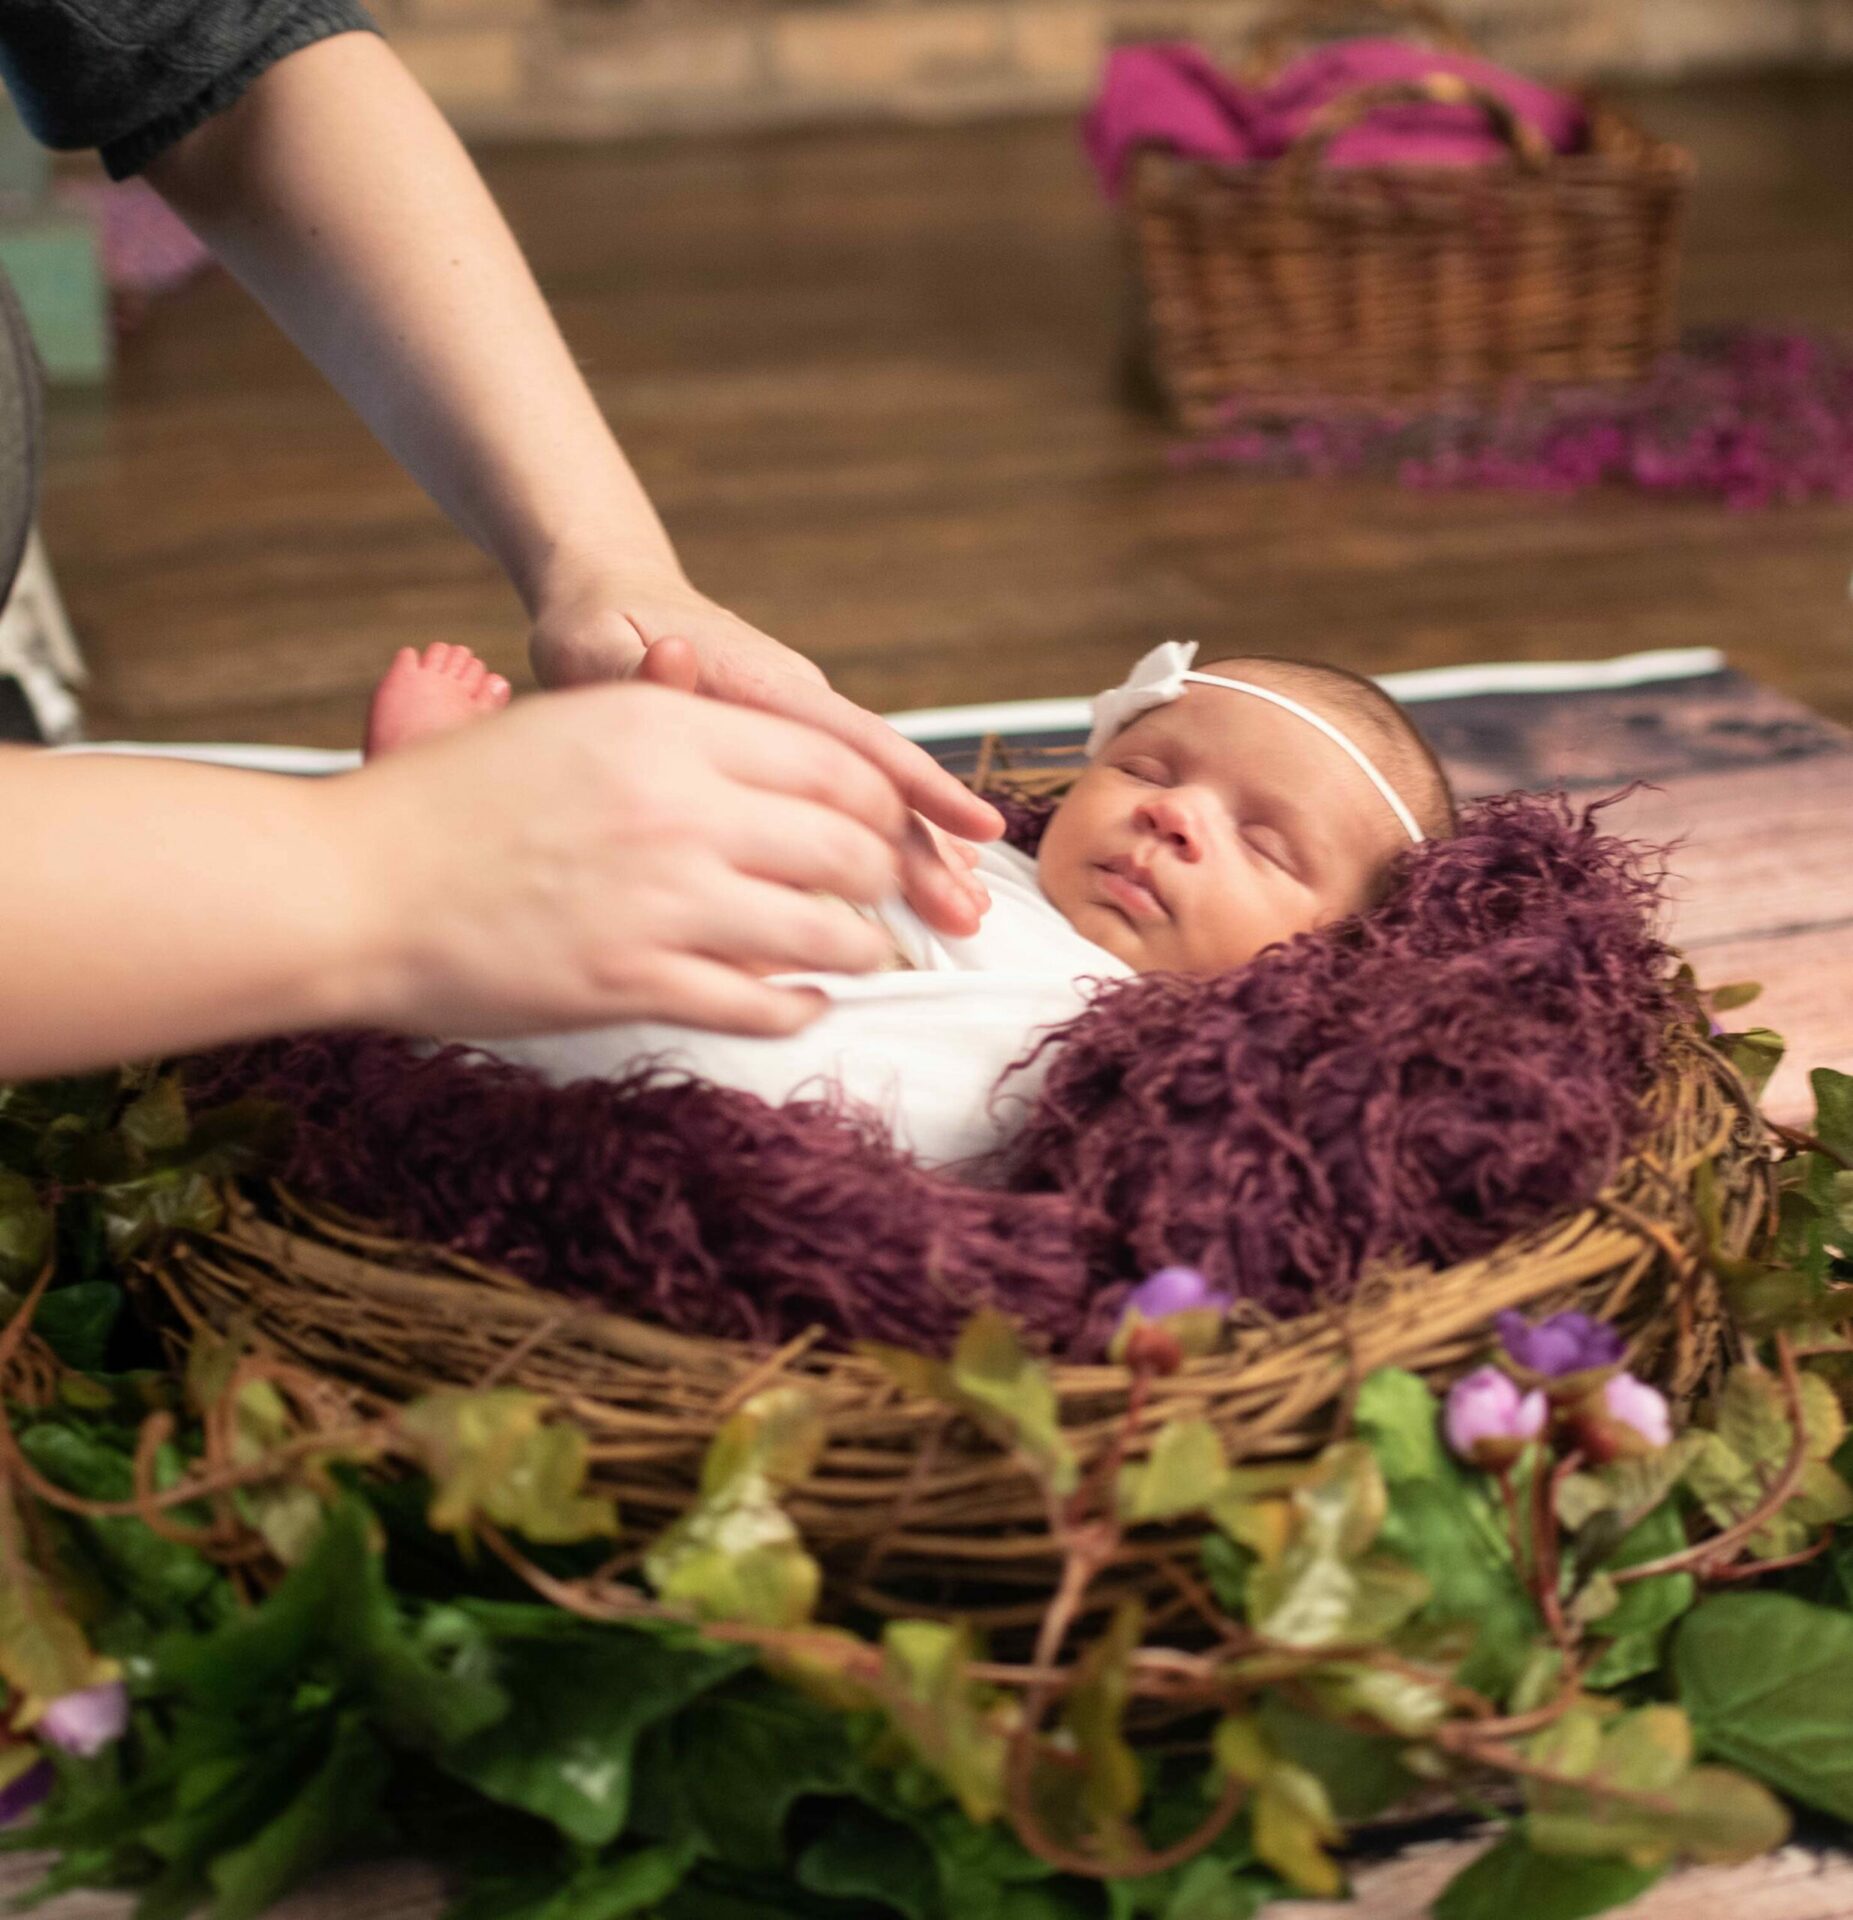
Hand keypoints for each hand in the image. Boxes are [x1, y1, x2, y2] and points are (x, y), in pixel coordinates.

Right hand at [325, 680, 913, 1038]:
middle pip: (847, 845)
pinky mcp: (634, 982)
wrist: (345, 887)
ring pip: (824, 931)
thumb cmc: (446, 802)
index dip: (882, 802)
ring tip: (865, 952)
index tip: (891, 827)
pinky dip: (800, 1006)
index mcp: (665, 727)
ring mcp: (662, 900)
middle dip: (885, 876)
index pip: (831, 762)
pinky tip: (804, 1001)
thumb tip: (750, 745)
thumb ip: (666, 724)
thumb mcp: (564, 724)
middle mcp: (680, 807)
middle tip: (892, 895)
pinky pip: (762, 1004)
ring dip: (860, 947)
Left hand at [529, 571, 1002, 936]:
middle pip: (880, 780)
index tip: (972, 826)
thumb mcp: (594, 649)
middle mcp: (799, 702)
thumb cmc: (599, 628)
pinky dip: (887, 844)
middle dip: (928, 848)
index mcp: (761, 682)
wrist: (612, 596)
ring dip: (921, 852)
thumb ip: (637, 674)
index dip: (917, 786)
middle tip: (967, 912)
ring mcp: (800, 728)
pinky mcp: (791, 748)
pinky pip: (849, 801)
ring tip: (964, 911)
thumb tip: (670, 658)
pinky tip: (916, 885)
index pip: (854, 739)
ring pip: (874, 796)